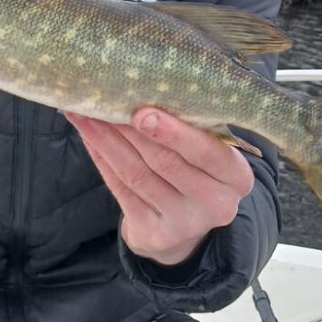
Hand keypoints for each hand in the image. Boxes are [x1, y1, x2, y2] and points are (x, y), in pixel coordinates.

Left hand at [65, 108, 254, 266]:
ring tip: (85, 113)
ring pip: (137, 175)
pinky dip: (102, 158)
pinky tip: (88, 135)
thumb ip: (190, 127)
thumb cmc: (196, 170)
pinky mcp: (154, 234)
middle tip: (105, 103)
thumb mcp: (208, 152)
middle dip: (131, 131)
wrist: (185, 224)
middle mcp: (217, 204)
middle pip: (166, 163)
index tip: (142, 112)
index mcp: (237, 177)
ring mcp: (185, 223)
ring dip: (107, 141)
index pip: (207, 152)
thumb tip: (144, 86)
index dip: (174, 133)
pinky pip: (121, 189)